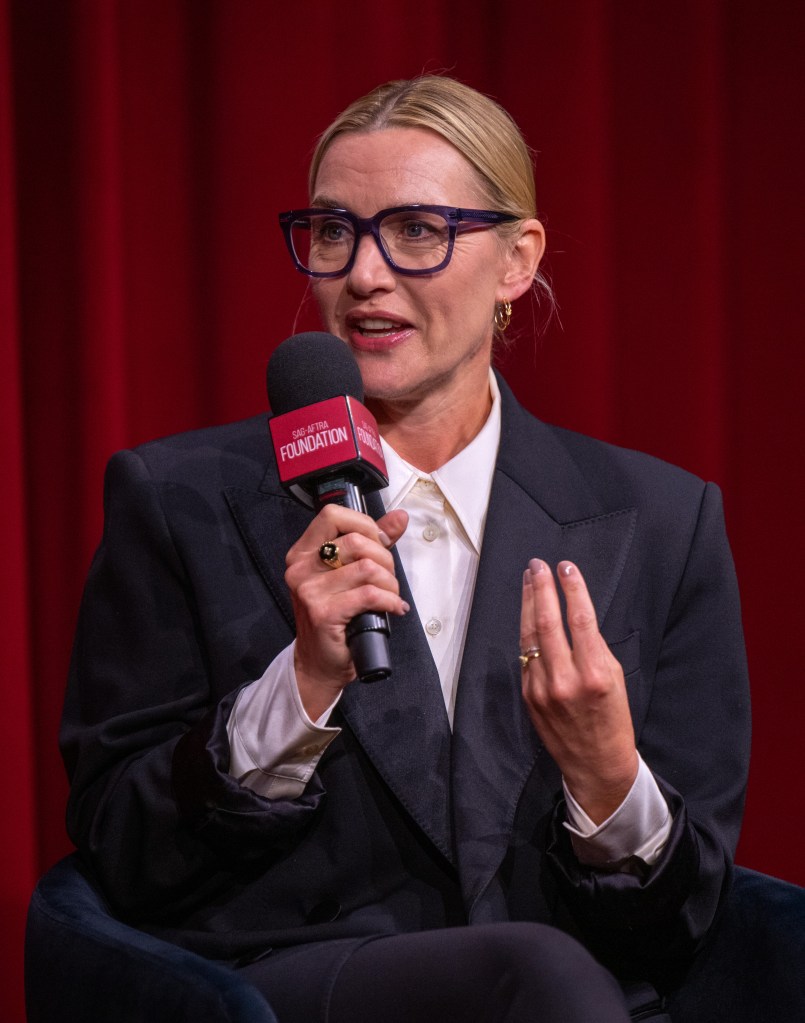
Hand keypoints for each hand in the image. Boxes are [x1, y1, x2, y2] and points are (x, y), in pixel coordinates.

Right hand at [285, 504, 408, 718]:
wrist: (320, 663)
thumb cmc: (336, 618)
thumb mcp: (350, 574)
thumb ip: (373, 542)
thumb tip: (399, 517)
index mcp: (303, 552)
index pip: (333, 515)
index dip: (364, 524)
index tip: (379, 543)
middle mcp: (301, 568)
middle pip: (355, 541)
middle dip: (385, 559)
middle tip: (388, 579)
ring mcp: (309, 590)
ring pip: (367, 568)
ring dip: (390, 583)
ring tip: (390, 595)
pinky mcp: (323, 613)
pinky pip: (369, 594)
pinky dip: (389, 600)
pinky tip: (392, 608)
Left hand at [519, 559, 637, 823]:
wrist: (595, 764)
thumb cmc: (613, 719)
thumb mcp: (616, 679)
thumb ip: (594, 647)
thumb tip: (574, 614)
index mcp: (594, 674)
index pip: (580, 620)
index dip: (572, 589)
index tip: (566, 567)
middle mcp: (564, 679)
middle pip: (547, 622)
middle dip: (541, 589)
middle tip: (537, 565)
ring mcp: (541, 688)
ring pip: (530, 636)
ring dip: (527, 604)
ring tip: (529, 580)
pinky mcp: (528, 695)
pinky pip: (526, 656)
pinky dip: (527, 632)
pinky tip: (528, 614)